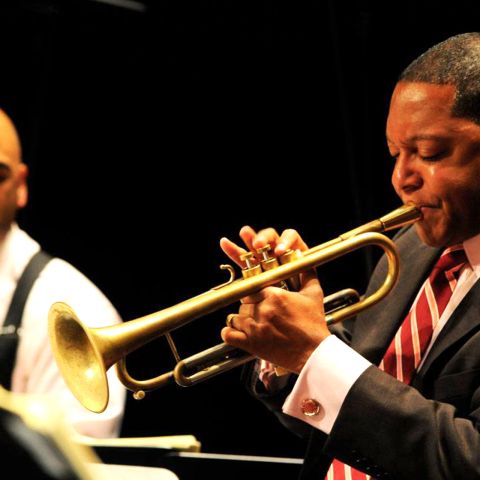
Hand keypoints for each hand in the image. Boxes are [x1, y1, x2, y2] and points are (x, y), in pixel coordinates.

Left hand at [219, 226, 329, 373]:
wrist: (314, 353)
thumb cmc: (313, 325)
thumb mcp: (314, 294)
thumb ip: (307, 272)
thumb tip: (301, 256)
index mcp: (275, 295)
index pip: (252, 287)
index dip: (255, 293)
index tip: (259, 298)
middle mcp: (263, 310)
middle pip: (243, 302)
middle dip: (250, 307)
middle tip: (260, 313)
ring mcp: (254, 328)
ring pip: (235, 316)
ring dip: (242, 320)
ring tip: (254, 324)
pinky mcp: (250, 344)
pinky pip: (228, 334)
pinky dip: (230, 333)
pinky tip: (239, 333)